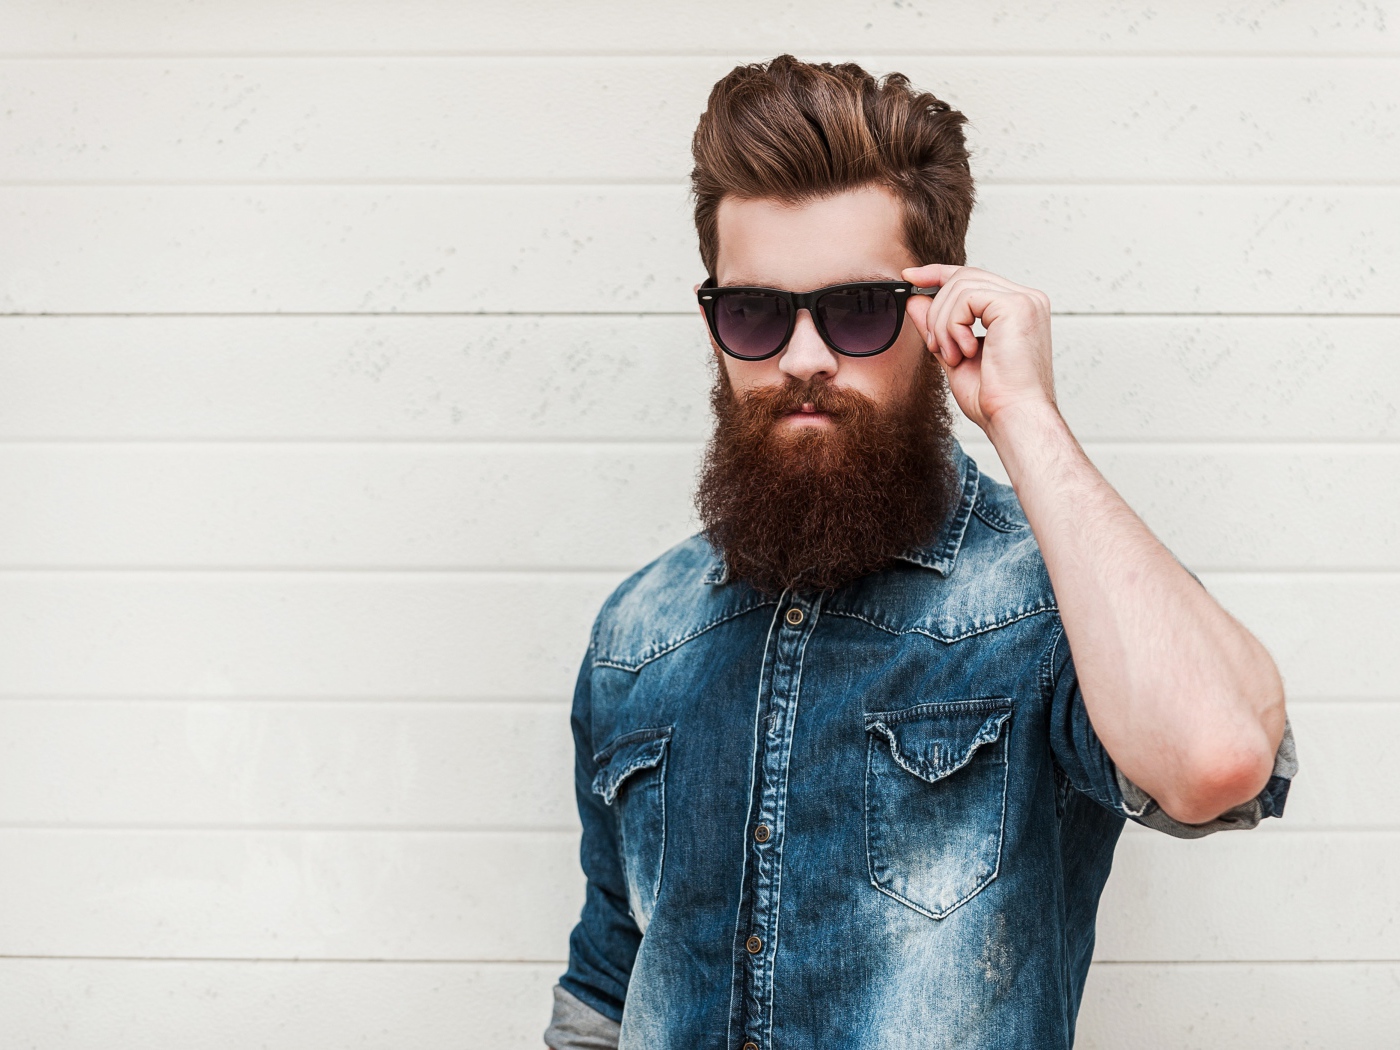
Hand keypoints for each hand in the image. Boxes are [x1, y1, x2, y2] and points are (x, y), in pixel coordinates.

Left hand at [900, 263, 1057, 434]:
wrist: (1013, 418)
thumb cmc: (994, 398)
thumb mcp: (954, 354)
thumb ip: (938, 326)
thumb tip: (914, 299)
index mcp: (1016, 309)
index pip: (972, 277)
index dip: (938, 273)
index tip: (909, 277)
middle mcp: (1026, 299)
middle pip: (963, 278)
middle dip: (937, 311)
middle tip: (936, 346)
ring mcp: (1024, 300)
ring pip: (960, 286)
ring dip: (943, 324)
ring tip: (953, 355)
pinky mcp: (1017, 305)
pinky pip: (966, 297)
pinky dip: (953, 326)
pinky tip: (964, 352)